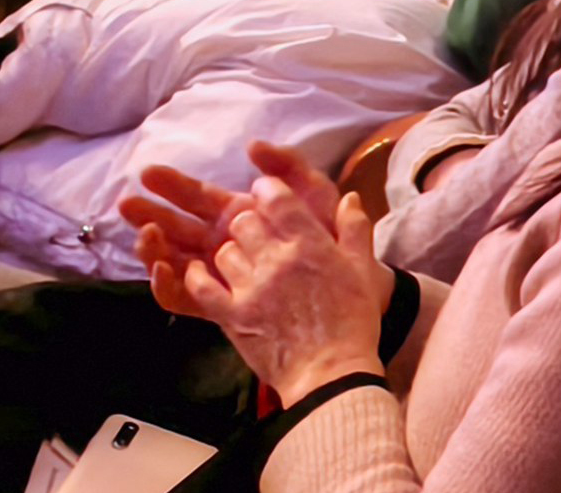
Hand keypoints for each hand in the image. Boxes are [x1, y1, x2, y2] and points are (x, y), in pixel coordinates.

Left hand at [129, 140, 393, 390]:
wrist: (331, 372)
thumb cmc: (352, 322)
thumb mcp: (363, 270)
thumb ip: (355, 229)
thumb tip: (350, 198)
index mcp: (310, 244)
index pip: (279, 200)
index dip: (267, 189)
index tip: (265, 190)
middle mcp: (276, 260)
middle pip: (244, 222)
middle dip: (247, 221)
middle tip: (254, 231)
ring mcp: (251, 288)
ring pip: (223, 251)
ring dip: (230, 250)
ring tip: (239, 259)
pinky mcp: (232, 316)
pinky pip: (201, 287)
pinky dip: (197, 277)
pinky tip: (200, 274)